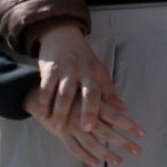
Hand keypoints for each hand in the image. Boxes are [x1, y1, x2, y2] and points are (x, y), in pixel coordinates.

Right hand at [30, 23, 144, 165]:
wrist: (63, 37)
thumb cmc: (85, 60)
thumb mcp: (99, 73)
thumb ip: (109, 92)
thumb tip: (124, 110)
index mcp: (96, 74)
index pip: (99, 92)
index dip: (98, 108)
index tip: (96, 125)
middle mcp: (82, 72)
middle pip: (85, 93)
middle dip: (85, 111)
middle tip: (84, 129)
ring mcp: (65, 70)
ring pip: (63, 93)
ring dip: (60, 110)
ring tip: (58, 126)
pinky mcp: (49, 69)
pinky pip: (46, 86)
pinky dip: (44, 99)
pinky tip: (42, 113)